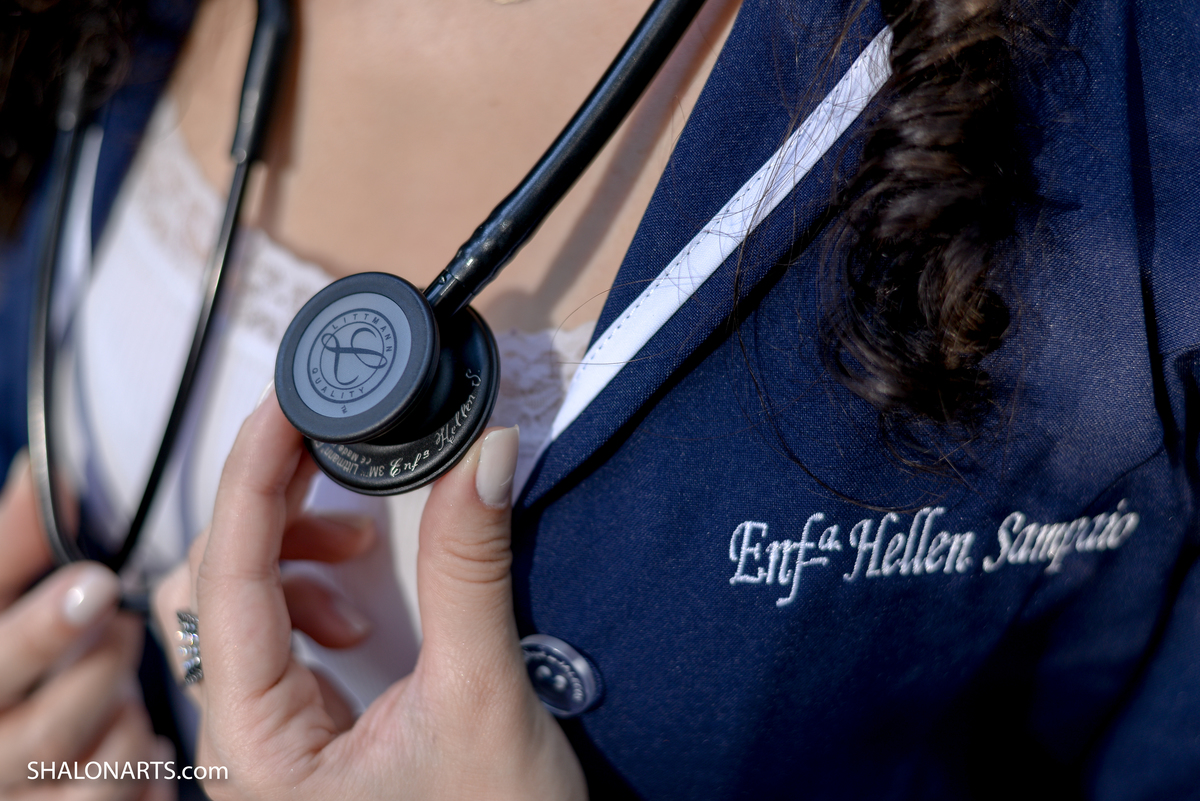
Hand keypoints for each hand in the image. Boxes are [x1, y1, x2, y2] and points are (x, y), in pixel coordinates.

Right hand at [0, 454, 174, 800]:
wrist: (6, 743)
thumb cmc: (7, 657)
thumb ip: (15, 542)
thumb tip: (46, 471)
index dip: (42, 628)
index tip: (96, 584)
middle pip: (48, 728)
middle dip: (102, 667)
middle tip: (118, 626)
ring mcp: (26, 795)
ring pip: (101, 767)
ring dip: (127, 715)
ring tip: (120, 682)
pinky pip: (126, 798)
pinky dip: (143, 762)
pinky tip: (142, 737)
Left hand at [151, 395, 585, 800]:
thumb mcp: (483, 697)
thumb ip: (470, 570)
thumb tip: (484, 457)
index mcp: (257, 746)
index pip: (225, 578)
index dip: (251, 476)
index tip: (288, 403)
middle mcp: (242, 742)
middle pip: (211, 584)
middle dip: (272, 508)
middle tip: (333, 445)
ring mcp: (268, 739)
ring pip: (233, 609)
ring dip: (290, 553)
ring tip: (360, 548)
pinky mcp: (302, 733)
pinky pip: (270, 638)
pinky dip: (308, 595)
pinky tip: (358, 608)